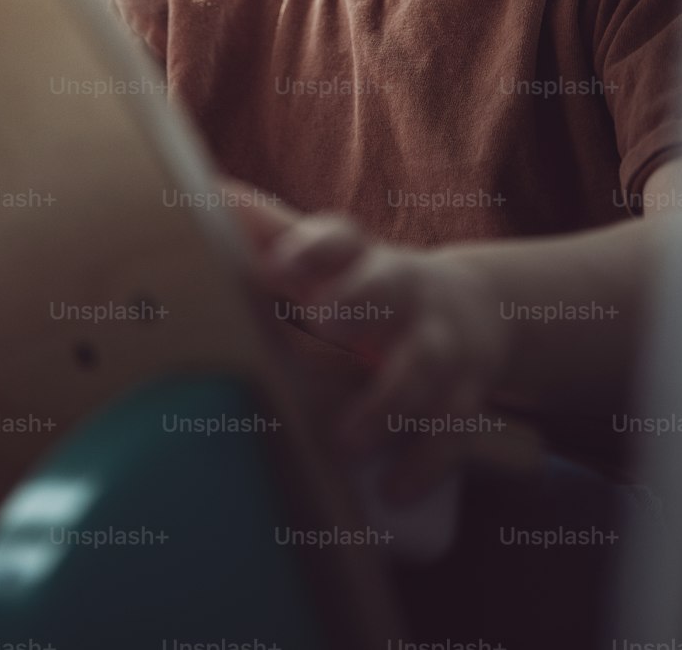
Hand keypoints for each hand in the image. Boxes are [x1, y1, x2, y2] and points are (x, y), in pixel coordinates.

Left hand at [222, 184, 516, 501]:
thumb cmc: (373, 284)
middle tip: (323, 320)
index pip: (340, 238)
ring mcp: (443, 341)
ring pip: (425, 366)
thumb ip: (267, 233)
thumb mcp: (331, 259)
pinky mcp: (467, 392)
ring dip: (387, 403)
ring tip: (345, 440)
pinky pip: (454, 429)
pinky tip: (392, 489)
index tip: (277, 264)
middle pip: (389, 286)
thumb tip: (203, 192)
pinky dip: (426, 460)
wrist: (478, 310)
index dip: (312, 247)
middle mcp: (406, 291)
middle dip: (359, 300)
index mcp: (363, 257)